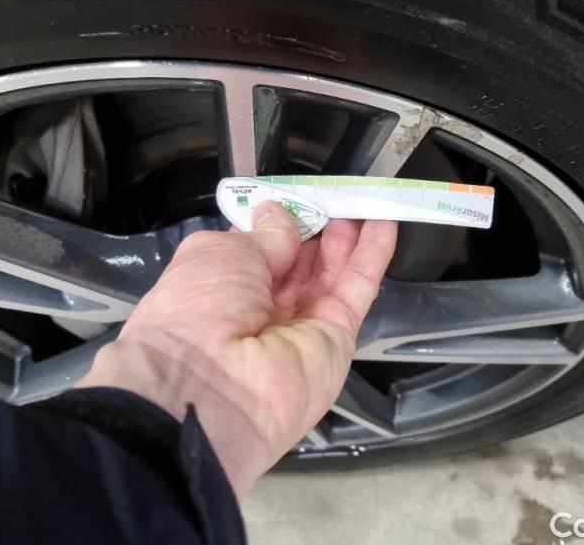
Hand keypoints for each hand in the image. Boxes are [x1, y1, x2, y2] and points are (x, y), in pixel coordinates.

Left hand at [78, 202, 396, 496]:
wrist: (211, 389)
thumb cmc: (198, 309)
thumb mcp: (220, 254)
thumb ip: (261, 234)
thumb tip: (279, 214)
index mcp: (225, 286)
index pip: (262, 248)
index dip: (283, 220)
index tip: (302, 195)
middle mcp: (263, 308)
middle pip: (301, 261)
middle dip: (320, 225)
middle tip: (340, 193)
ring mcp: (303, 324)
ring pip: (333, 273)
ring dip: (349, 235)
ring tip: (366, 198)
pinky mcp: (338, 337)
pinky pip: (357, 290)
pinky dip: (371, 255)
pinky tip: (384, 221)